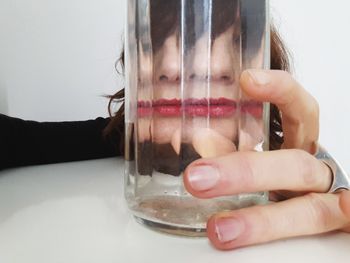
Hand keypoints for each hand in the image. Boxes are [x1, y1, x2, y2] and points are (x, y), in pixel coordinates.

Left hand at [183, 70, 349, 249]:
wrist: (323, 203)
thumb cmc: (281, 177)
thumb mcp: (258, 159)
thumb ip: (232, 153)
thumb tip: (202, 141)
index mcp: (300, 144)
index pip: (298, 109)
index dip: (279, 92)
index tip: (247, 80)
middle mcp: (317, 169)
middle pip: (293, 164)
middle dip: (245, 172)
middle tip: (197, 177)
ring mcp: (330, 200)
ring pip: (306, 208)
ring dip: (262, 220)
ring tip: (219, 228)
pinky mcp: (340, 228)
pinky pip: (339, 225)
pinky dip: (342, 218)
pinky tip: (340, 213)